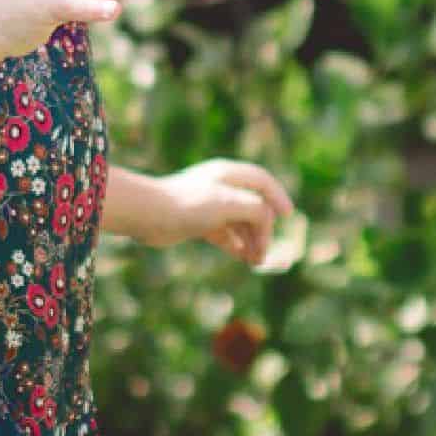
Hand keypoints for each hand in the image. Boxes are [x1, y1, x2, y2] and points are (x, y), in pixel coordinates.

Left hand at [158, 157, 292, 264]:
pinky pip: (224, 232)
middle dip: (262, 229)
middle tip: (264, 253)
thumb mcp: (228, 204)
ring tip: (256, 261)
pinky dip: (235, 244)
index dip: (277, 196)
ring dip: (251, 240)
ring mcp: (209, 204)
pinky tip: (242, 258)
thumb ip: (255, 209)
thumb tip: (266, 221)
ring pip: (239, 222)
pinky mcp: (197, 221)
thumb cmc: (188, 204)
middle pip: (253, 206)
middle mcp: (220, 186)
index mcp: (228, 174)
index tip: (288, 215)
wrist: (148, 214)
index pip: (262, 181)